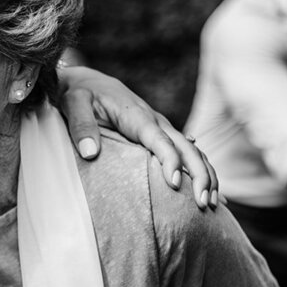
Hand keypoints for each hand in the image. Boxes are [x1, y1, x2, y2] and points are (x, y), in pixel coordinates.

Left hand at [57, 66, 218, 208]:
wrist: (87, 82)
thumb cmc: (78, 94)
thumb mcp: (73, 103)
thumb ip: (81, 125)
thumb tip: (91, 153)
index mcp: (136, 116)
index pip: (160, 140)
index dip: (170, 161)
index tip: (175, 184)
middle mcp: (155, 121)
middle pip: (187, 147)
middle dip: (200, 174)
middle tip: (203, 203)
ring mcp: (161, 128)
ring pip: (193, 151)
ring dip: (207, 175)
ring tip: (214, 204)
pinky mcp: (160, 135)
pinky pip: (187, 152)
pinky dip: (203, 170)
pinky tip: (213, 191)